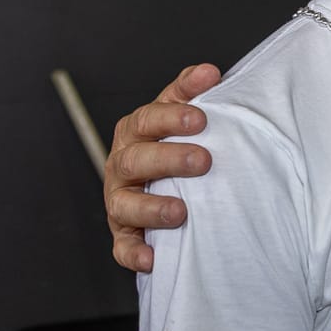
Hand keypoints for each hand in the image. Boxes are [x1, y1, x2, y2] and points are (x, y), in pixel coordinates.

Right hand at [106, 63, 221, 271]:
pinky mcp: (124, 233)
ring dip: (152, 208)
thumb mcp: (181, 115)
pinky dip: (134, 254)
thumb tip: (210, 72)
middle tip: (203, 161)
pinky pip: (123, 247)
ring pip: (125, 204)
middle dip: (169, 160)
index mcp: (135, 132)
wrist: (163, 185)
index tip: (201, 118)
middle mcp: (122, 164)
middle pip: (137, 159)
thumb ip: (190, 91)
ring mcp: (120, 200)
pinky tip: (152, 258)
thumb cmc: (175, 145)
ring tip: (181, 211)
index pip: (146, 120)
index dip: (171, 118)